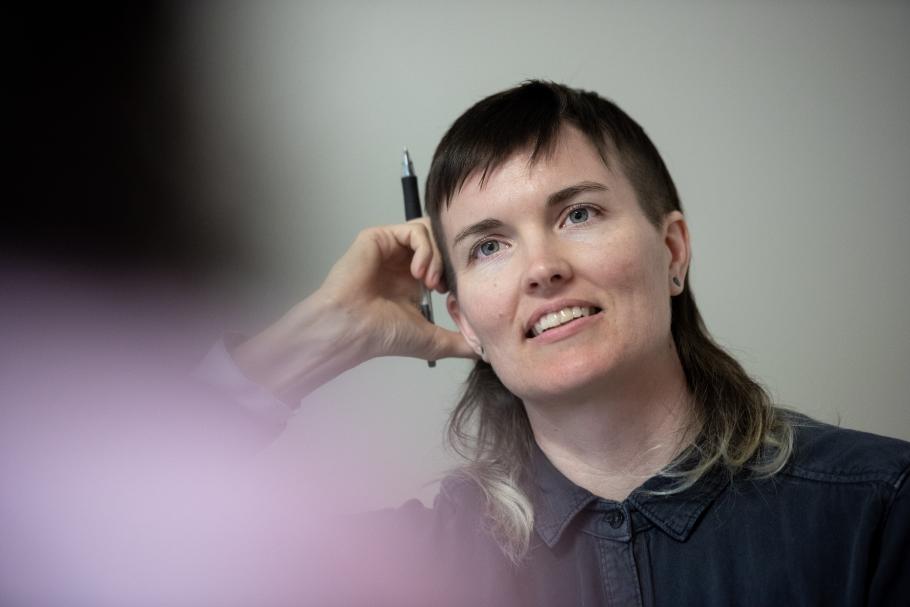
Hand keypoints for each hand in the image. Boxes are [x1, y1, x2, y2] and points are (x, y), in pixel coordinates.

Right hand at [232, 219, 474, 403]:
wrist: (354, 329)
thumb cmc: (384, 335)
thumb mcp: (433, 340)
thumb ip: (460, 342)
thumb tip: (485, 351)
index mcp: (414, 280)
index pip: (446, 260)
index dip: (456, 272)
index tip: (454, 295)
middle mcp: (403, 261)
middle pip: (440, 242)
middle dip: (449, 262)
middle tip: (445, 287)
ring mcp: (391, 247)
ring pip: (429, 233)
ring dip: (437, 257)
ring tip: (431, 282)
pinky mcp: (378, 236)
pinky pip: (413, 230)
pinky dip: (424, 249)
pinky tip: (419, 273)